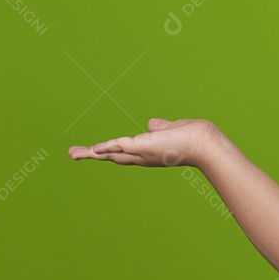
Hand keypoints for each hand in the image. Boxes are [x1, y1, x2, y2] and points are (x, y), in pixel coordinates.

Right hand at [68, 118, 221, 168]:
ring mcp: (142, 152)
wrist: (205, 144)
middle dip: (92, 155)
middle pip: (112, 156)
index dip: (109, 151)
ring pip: (111, 153)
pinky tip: (92, 149)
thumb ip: (160, 128)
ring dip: (91, 152)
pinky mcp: (143, 146)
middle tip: (73, 154)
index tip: (94, 150)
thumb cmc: (194, 138)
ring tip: (73, 153)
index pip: (124, 151)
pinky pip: (119, 146)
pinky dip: (105, 147)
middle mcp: (143, 156)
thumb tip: (152, 124)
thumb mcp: (172, 130)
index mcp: (148, 152)